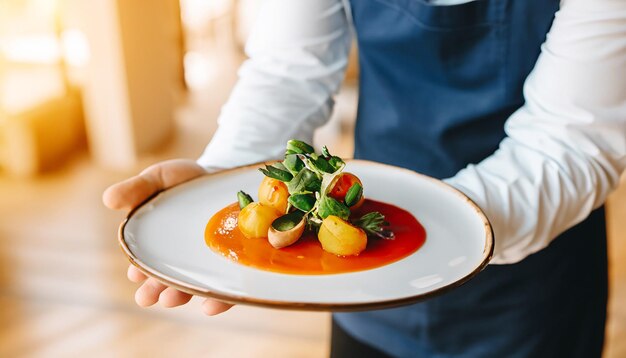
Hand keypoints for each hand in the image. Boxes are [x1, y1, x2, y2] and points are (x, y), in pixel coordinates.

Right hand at [103, 159, 232, 314]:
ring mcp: (207, 263)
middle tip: (146, 297)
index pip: (145, 264)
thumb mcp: (157, 179)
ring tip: (171, 300)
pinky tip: (211, 305)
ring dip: (181, 296)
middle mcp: (181, 259)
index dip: (139, 272)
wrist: (221, 175)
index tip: (134, 275)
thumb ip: (135, 189)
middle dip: (155, 290)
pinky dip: (219, 299)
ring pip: (194, 286)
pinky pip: (227, 286)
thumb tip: (108, 199)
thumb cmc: (182, 180)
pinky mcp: (232, 263)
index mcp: (157, 245)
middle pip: (167, 280)